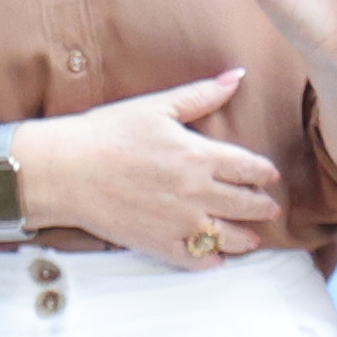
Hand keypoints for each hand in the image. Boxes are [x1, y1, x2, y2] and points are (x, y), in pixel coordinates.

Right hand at [14, 71, 285, 268]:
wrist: (66, 171)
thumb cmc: (107, 133)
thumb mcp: (156, 107)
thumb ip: (201, 94)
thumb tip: (237, 75)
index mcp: (199, 156)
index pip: (249, 168)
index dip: (264, 173)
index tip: (270, 176)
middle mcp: (196, 193)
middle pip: (245, 205)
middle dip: (262, 207)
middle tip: (270, 209)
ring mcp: (179, 223)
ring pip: (227, 237)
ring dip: (245, 238)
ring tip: (252, 239)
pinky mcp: (158, 244)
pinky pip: (196, 260)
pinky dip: (210, 261)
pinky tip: (215, 258)